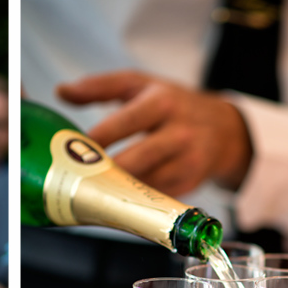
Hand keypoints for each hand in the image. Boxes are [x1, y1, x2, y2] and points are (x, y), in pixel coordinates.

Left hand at [57, 70, 251, 194]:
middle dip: (101, 172)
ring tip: (86, 190)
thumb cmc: (175, 105)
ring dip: (113, 191)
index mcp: (163, 103)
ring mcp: (186, 163)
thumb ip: (100, 87)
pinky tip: (109, 199)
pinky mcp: (187, 187)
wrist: (226, 131)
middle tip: (73, 176)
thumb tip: (61, 91)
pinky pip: (151, 200)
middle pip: (133, 161)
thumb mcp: (142, 85)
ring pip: (142, 186)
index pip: (123, 123)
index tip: (68, 149)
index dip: (94, 140)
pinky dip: (129, 201)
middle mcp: (179, 133)